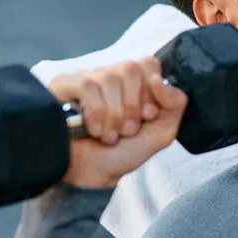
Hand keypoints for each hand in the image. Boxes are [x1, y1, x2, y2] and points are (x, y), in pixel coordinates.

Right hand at [46, 59, 188, 189]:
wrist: (94, 174)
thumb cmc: (124, 152)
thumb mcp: (161, 132)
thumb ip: (174, 104)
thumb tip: (158, 80)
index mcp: (134, 83)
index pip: (148, 64)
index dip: (151, 91)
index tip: (147, 116)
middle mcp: (110, 75)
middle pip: (130, 68)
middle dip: (133, 107)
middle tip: (128, 129)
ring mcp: (86, 78)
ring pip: (109, 79)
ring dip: (114, 116)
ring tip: (110, 135)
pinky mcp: (63, 85)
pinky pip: (87, 86)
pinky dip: (96, 114)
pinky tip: (93, 130)